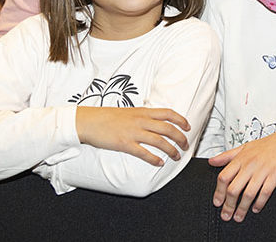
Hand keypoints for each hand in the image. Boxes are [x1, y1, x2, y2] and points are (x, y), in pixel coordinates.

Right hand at [75, 107, 189, 166]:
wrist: (88, 121)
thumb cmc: (106, 117)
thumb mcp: (128, 112)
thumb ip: (142, 116)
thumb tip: (153, 122)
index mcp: (142, 111)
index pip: (168, 113)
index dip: (181, 120)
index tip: (188, 127)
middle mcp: (141, 120)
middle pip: (168, 128)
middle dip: (180, 138)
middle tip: (185, 146)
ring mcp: (133, 132)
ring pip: (159, 141)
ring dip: (171, 150)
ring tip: (176, 156)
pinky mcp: (124, 143)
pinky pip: (144, 153)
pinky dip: (154, 159)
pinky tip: (160, 163)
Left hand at [208, 125, 275, 221]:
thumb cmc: (268, 144)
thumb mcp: (245, 147)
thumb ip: (227, 155)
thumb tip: (211, 162)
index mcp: (241, 158)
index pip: (224, 177)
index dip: (218, 192)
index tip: (217, 203)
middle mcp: (250, 164)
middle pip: (234, 189)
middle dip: (228, 206)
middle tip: (226, 216)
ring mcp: (263, 170)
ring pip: (248, 194)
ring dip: (242, 209)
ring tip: (239, 217)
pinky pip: (265, 192)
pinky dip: (259, 203)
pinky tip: (256, 209)